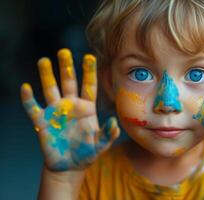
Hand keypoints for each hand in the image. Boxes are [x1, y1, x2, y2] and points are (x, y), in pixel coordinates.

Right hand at [20, 49, 119, 171]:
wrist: (70, 166)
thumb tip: (115, 123)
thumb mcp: (101, 144)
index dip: (89, 72)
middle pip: (68, 82)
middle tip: (64, 51)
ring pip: (50, 90)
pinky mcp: (41, 122)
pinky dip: (28, 99)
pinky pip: (33, 108)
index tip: (89, 56)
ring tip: (44, 60)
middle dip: (66, 67)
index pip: (89, 86)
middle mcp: (71, 106)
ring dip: (46, 76)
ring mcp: (55, 112)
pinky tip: (26, 87)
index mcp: (87, 108)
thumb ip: (108, 134)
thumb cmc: (88, 153)